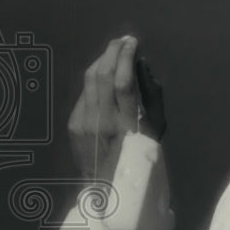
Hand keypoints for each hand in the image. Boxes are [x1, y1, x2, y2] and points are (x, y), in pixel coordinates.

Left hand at [68, 35, 165, 180]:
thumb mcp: (157, 132)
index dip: (126, 57)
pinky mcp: (73, 123)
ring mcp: (83, 122)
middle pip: (102, 75)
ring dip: (102, 61)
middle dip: (112, 52)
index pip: (123, 81)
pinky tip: (103, 78)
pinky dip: (95, 80)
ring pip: (90, 80)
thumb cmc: (141, 160)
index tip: (133, 42)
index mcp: (127, 125)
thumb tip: (143, 67)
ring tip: (113, 52)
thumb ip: (152, 98)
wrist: (109, 189)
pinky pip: (85, 94)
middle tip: (122, 41)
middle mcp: (102, 120)